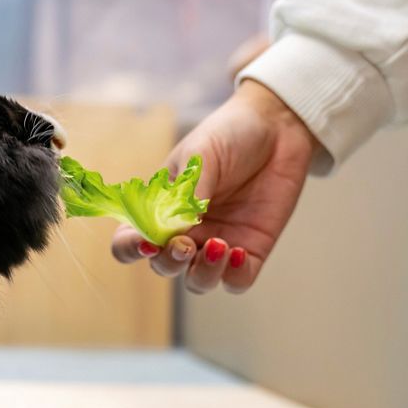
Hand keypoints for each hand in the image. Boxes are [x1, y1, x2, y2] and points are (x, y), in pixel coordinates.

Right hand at [111, 80, 321, 293]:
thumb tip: (176, 230)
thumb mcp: (200, 156)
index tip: (146, 242)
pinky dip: (234, 276)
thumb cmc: (229, 135)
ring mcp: (217, 242)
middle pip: (163, 266)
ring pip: (198, 281)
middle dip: (170, 261)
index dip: (130, 248)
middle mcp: (185, 231)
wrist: (277, 126)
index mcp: (160, 207)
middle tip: (185, 244)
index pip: (131, 240)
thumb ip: (187, 194)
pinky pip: (237, 281)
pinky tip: (238, 252)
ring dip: (203, 272)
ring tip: (219, 245)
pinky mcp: (251, 249)